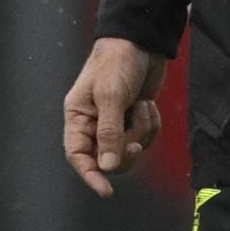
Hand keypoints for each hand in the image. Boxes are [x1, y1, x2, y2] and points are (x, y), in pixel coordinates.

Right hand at [63, 37, 167, 197]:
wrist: (143, 40)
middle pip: (107, 159)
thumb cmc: (118, 61)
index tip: (105, 190)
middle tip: (135, 138)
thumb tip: (106, 166)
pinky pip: (146, 138)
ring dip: (141, 133)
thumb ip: (109, 132)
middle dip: (125, 150)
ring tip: (142, 108)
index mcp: (79, 116)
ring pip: (129, 150)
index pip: (78, 155)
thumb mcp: (111, 95)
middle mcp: (95, 123)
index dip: (89, 175)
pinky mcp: (136, 118)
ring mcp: (117, 122)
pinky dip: (151, 124)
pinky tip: (149, 105)